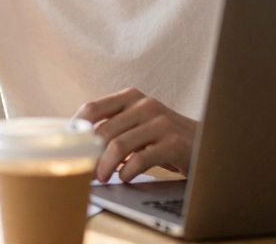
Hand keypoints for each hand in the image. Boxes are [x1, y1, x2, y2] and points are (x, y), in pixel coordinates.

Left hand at [75, 88, 198, 182]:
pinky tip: (125, 177)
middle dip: (89, 156)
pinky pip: (140, 159)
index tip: (68, 148)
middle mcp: (145, 105)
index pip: (92, 109)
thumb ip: (114, 126)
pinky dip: (127, 172)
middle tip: (85, 172)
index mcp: (132, 97)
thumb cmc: (165, 137)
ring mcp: (161, 122)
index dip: (75, 130)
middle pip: (102, 131)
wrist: (207, 144)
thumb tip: (78, 144)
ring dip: (104, 167)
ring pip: (118, 145)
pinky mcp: (173, 143)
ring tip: (102, 178)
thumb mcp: (139, 124)